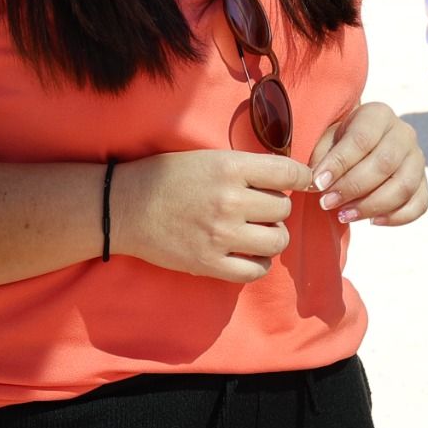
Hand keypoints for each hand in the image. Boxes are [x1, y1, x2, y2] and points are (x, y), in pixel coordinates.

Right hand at [107, 149, 315, 283]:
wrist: (124, 206)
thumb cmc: (165, 176)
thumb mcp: (209, 158)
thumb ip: (245, 167)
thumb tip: (286, 177)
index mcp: (230, 168)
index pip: (288, 173)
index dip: (302, 177)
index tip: (303, 181)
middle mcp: (230, 201)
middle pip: (284, 208)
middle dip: (277, 207)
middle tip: (260, 207)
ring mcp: (220, 235)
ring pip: (277, 240)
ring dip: (272, 236)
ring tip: (257, 231)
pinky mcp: (209, 264)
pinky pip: (255, 270)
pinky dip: (258, 263)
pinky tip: (248, 253)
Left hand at [308, 101, 427, 226]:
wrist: (363, 146)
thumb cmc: (341, 142)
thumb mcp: (327, 138)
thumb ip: (321, 157)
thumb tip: (317, 183)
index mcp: (378, 115)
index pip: (362, 139)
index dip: (339, 164)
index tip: (318, 183)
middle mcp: (404, 134)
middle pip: (384, 163)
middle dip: (352, 187)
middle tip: (327, 202)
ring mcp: (417, 159)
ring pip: (403, 186)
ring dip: (372, 206)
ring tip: (344, 215)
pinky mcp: (424, 182)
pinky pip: (420, 203)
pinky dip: (397, 217)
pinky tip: (373, 221)